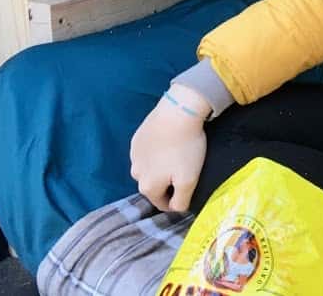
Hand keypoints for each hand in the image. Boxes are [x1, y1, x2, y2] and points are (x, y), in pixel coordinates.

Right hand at [129, 84, 208, 211]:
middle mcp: (135, 174)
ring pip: (149, 169)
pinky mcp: (136, 139)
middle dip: (167, 184)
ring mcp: (134, 155)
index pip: (162, 204)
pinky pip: (146, 153)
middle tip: (184, 170)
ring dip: (160, 167)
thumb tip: (176, 209)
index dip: (176, 200)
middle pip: (154, 187)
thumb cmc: (185, 148)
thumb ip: (181, 200)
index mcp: (148, 187)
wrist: (177, 113)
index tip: (188, 190)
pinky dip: (156, 152)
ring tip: (177, 156)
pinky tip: (168, 144)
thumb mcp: (189, 180)